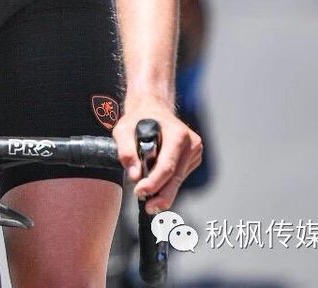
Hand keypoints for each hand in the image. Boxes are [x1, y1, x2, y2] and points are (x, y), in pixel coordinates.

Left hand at [114, 96, 202, 213]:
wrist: (153, 110)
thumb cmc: (138, 119)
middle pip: (176, 177)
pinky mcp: (193, 159)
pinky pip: (179, 176)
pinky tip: (157, 184)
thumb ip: (126, 151)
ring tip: (149, 200)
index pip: (167, 165)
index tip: (140, 192)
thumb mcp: (123, 130)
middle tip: (148, 207)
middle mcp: (191, 143)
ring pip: (178, 180)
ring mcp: (194, 152)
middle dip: (161, 195)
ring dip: (163, 191)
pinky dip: (168, 183)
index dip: (154, 182)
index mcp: (178, 134)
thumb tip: (135, 175)